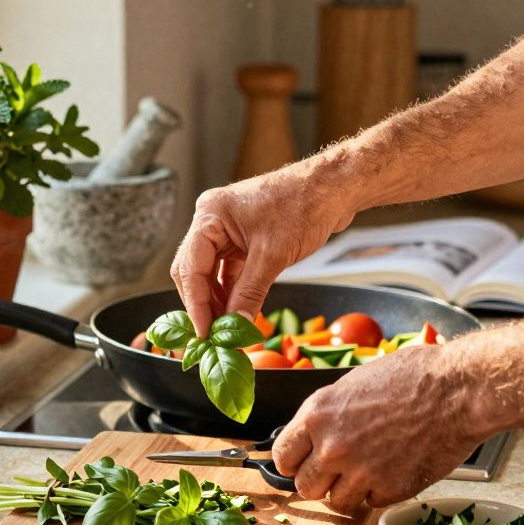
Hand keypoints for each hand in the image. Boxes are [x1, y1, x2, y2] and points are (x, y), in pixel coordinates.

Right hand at [170, 163, 355, 337]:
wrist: (333, 189)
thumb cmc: (304, 207)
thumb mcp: (273, 255)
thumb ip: (249, 293)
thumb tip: (236, 326)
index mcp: (210, 215)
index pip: (190, 267)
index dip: (196, 304)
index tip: (204, 332)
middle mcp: (212, 220)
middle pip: (194, 271)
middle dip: (203, 304)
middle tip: (213, 335)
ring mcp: (226, 229)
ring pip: (210, 273)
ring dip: (217, 301)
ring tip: (226, 329)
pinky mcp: (242, 238)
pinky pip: (228, 270)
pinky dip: (231, 291)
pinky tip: (237, 312)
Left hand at [271, 344, 485, 514]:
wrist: (458, 389)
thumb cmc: (413, 376)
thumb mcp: (354, 384)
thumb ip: (329, 414)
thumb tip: (314, 434)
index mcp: (318, 414)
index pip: (283, 455)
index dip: (294, 461)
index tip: (302, 463)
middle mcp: (333, 446)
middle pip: (305, 486)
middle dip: (320, 481)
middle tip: (337, 472)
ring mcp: (361, 471)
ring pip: (336, 502)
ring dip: (349, 492)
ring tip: (367, 472)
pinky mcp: (390, 489)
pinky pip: (371, 504)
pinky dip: (380, 494)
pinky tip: (393, 470)